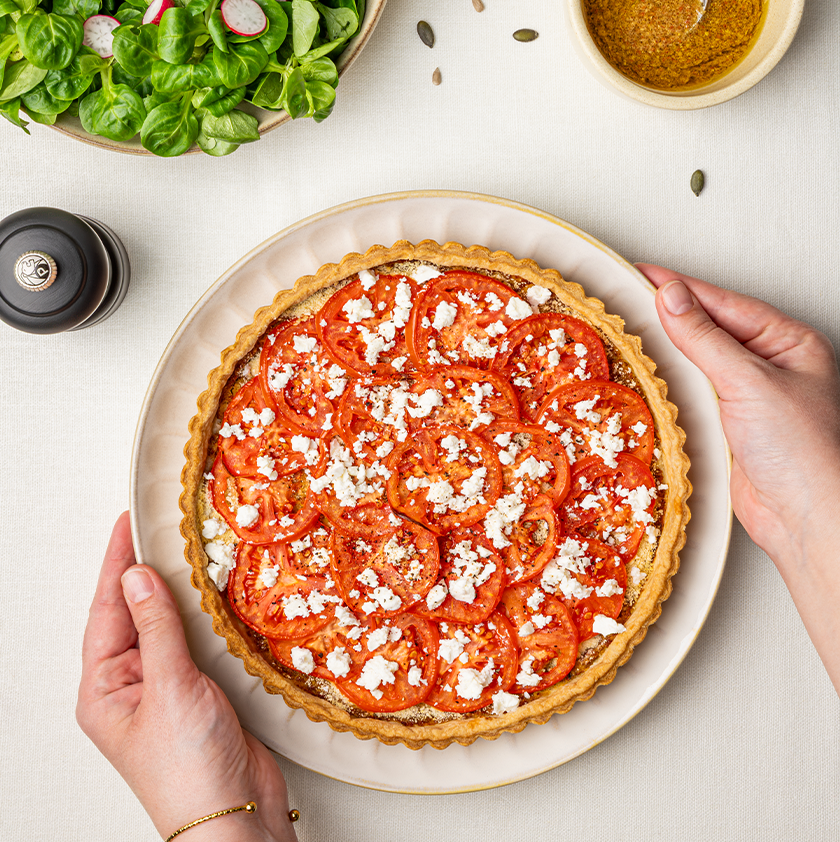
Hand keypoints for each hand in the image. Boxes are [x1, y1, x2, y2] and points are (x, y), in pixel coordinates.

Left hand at [77, 512, 298, 841]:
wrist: (234, 815)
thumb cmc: (188, 770)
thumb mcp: (170, 689)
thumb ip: (156, 629)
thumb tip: (138, 576)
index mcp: (105, 689)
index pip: (106, 610)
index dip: (116, 563)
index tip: (127, 523)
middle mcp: (131, 685)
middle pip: (134, 613)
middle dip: (145, 571)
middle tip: (159, 527)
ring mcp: (166, 687)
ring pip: (167, 625)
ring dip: (177, 592)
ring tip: (186, 552)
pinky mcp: (198, 691)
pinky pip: (194, 641)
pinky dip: (203, 616)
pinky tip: (213, 597)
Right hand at [638, 264, 839, 693]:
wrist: (806, 518)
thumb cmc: (804, 451)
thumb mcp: (751, 380)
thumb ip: (705, 338)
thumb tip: (672, 299)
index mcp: (788, 342)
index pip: (724, 304)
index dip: (681, 289)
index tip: (642, 276)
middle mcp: (768, 365)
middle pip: (708, 329)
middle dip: (670, 315)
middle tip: (627, 299)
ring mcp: (746, 396)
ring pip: (696, 361)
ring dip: (666, 350)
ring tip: (630, 331)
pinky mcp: (726, 426)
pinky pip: (690, 394)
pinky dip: (667, 385)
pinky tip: (648, 377)